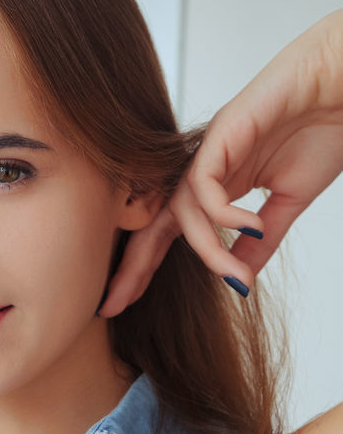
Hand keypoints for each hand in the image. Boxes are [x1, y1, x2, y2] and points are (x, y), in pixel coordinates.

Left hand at [100, 9, 342, 315]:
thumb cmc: (323, 129)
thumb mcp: (288, 203)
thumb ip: (260, 241)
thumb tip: (239, 281)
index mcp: (215, 185)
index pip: (167, 232)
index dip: (143, 267)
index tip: (123, 303)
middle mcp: (204, 168)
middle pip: (153, 222)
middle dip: (132, 265)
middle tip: (113, 304)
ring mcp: (210, 150)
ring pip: (183, 208)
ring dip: (208, 249)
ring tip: (237, 276)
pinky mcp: (223, 132)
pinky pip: (204, 183)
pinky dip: (224, 213)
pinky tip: (251, 226)